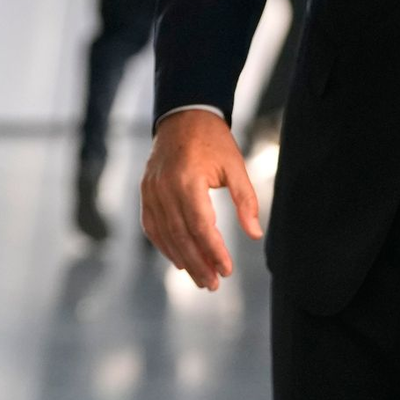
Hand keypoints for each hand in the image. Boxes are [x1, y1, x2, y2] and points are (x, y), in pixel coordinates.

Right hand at [140, 109, 262, 290]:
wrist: (183, 114)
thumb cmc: (212, 140)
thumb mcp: (235, 165)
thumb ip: (245, 200)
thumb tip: (254, 234)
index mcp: (187, 178)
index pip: (200, 225)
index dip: (213, 251)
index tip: (227, 270)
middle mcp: (165, 186)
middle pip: (181, 235)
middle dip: (198, 263)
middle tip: (213, 284)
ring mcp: (151, 189)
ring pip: (165, 234)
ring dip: (182, 259)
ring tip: (200, 278)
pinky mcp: (145, 190)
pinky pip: (151, 224)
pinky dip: (163, 244)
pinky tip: (177, 259)